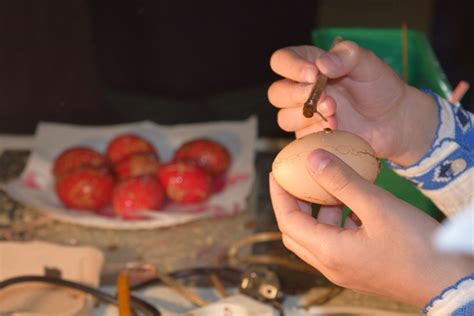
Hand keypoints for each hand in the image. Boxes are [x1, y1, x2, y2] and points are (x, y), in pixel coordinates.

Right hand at [268, 41, 437, 165]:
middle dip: (297, 95)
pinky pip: (300, 138)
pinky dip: (315, 133)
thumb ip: (347, 56)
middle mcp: (301, 89)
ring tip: (334, 114)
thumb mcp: (368, 63)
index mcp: (309, 64)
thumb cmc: (379, 87)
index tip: (313, 74)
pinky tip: (336, 128)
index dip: (290, 67)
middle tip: (326, 98)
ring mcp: (304, 115)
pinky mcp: (311, 137)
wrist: (393, 121)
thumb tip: (322, 64)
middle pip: (276, 93)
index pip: (281, 61)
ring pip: (284, 118)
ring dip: (306, 117)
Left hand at [269, 149, 473, 306]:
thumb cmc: (416, 246)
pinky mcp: (360, 268)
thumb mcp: (377, 206)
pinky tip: (351, 203)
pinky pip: (336, 242)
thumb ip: (342, 180)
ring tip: (323, 186)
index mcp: (328, 252)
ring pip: (316, 236)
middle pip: (296, 231)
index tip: (276, 172)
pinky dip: (335, 221)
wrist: (449, 282)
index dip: (278, 194)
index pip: (287, 220)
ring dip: (315, 212)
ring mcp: (345, 269)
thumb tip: (312, 157)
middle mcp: (331, 264)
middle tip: (293, 180)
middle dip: (291, 204)